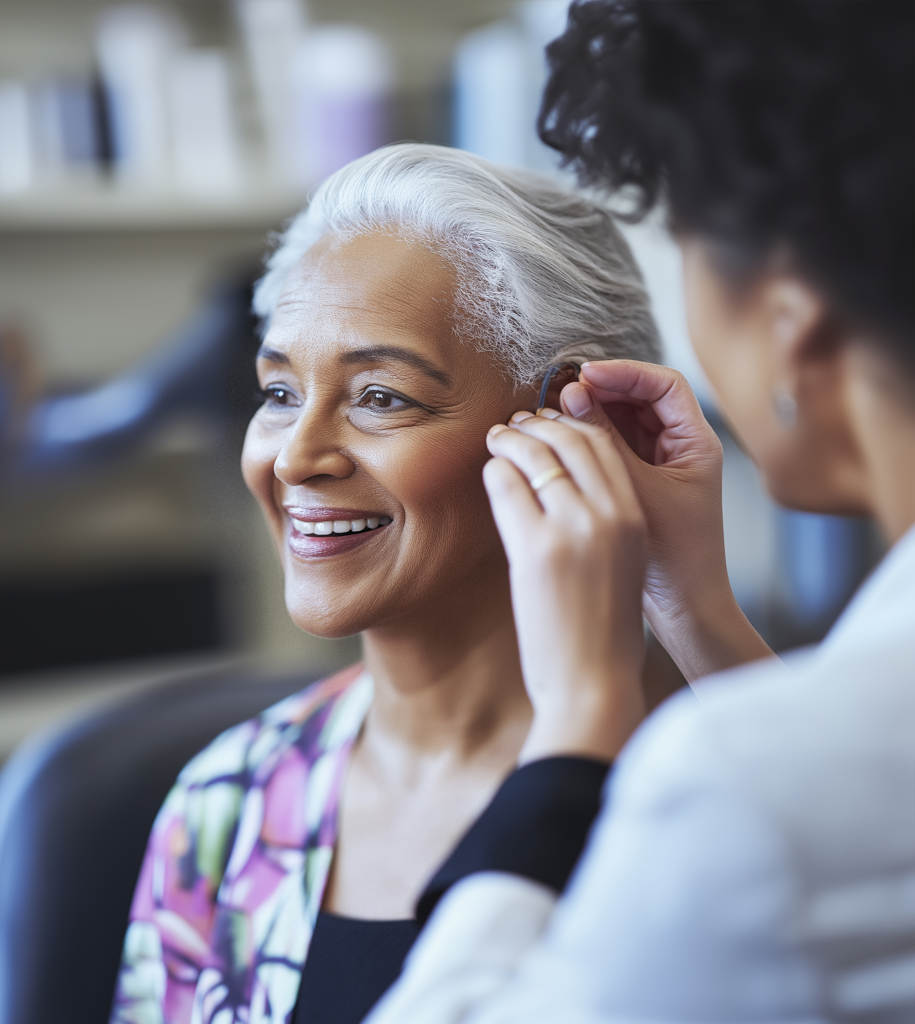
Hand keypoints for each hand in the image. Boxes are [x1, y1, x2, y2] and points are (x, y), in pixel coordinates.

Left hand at [484, 412, 647, 763]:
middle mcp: (609, 517)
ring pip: (537, 455)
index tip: (548, 423)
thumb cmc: (602, 632)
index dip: (572, 425)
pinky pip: (507, 486)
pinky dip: (495, 471)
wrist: (593, 684)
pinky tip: (491, 473)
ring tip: (497, 438)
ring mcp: (573, 530)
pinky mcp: (536, 549)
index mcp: (634, 519)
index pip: (604, 447)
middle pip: (571, 440)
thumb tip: (561, 488)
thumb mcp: (619, 566)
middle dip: (539, 424)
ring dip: (512, 439)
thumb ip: (601, 524)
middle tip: (515, 424)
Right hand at [561, 360, 772, 679]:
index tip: (585, 376)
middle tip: (561, 395)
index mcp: (697, 443)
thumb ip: (605, 442)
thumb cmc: (675, 557)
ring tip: (555, 416)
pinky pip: (615, 447)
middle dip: (602, 391)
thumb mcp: (635, 492)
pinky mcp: (642, 485)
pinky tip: (562, 442)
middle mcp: (682, 448)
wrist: (685, 609)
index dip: (624, 373)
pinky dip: (590, 440)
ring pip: (625, 422)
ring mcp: (661, 466)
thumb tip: (572, 395)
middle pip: (641, 399)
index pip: (664, 384)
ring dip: (592, 414)